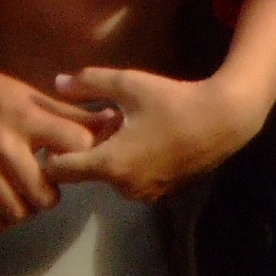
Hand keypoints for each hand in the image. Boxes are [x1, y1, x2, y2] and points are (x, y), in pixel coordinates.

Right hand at [0, 45, 103, 230]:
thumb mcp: (32, 96)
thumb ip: (71, 114)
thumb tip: (112, 121)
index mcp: (28, 119)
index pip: (75, 147)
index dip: (83, 159)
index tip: (74, 162)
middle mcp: (4, 144)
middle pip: (45, 194)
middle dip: (51, 196)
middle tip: (46, 187)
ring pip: (16, 211)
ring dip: (27, 210)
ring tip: (24, 198)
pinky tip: (3, 210)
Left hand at [43, 66, 268, 201]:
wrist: (222, 121)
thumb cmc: (171, 101)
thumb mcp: (127, 84)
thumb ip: (88, 83)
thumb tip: (57, 82)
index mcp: (109, 164)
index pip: (60, 170)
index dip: (53, 151)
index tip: (60, 131)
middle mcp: (123, 187)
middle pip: (85, 172)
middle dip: (87, 148)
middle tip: (102, 118)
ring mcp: (144, 193)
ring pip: (109, 175)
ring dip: (109, 154)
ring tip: (127, 123)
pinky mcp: (160, 192)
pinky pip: (130, 179)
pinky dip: (128, 161)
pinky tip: (145, 136)